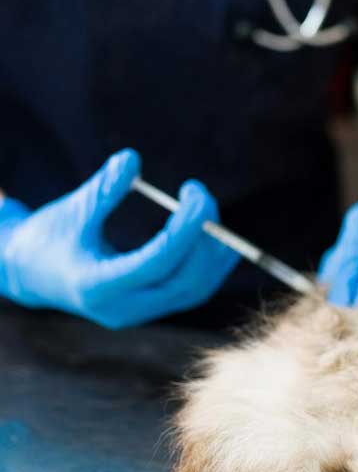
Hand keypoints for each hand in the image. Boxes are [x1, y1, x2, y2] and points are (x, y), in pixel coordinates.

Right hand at [0, 150, 237, 328]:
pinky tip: (212, 233)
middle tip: (201, 195)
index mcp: (98, 287)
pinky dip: (209, 264)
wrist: (30, 274)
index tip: (196, 194)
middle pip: (186, 281)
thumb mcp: (71, 211)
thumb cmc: (48, 239)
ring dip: (214, 252)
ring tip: (208, 209)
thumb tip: (132, 158)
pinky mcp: (149, 308)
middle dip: (205, 237)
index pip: (157, 262)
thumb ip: (102, 189)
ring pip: (195, 290)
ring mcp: (138, 313)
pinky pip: (192, 291)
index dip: (186, 229)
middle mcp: (123, 309)